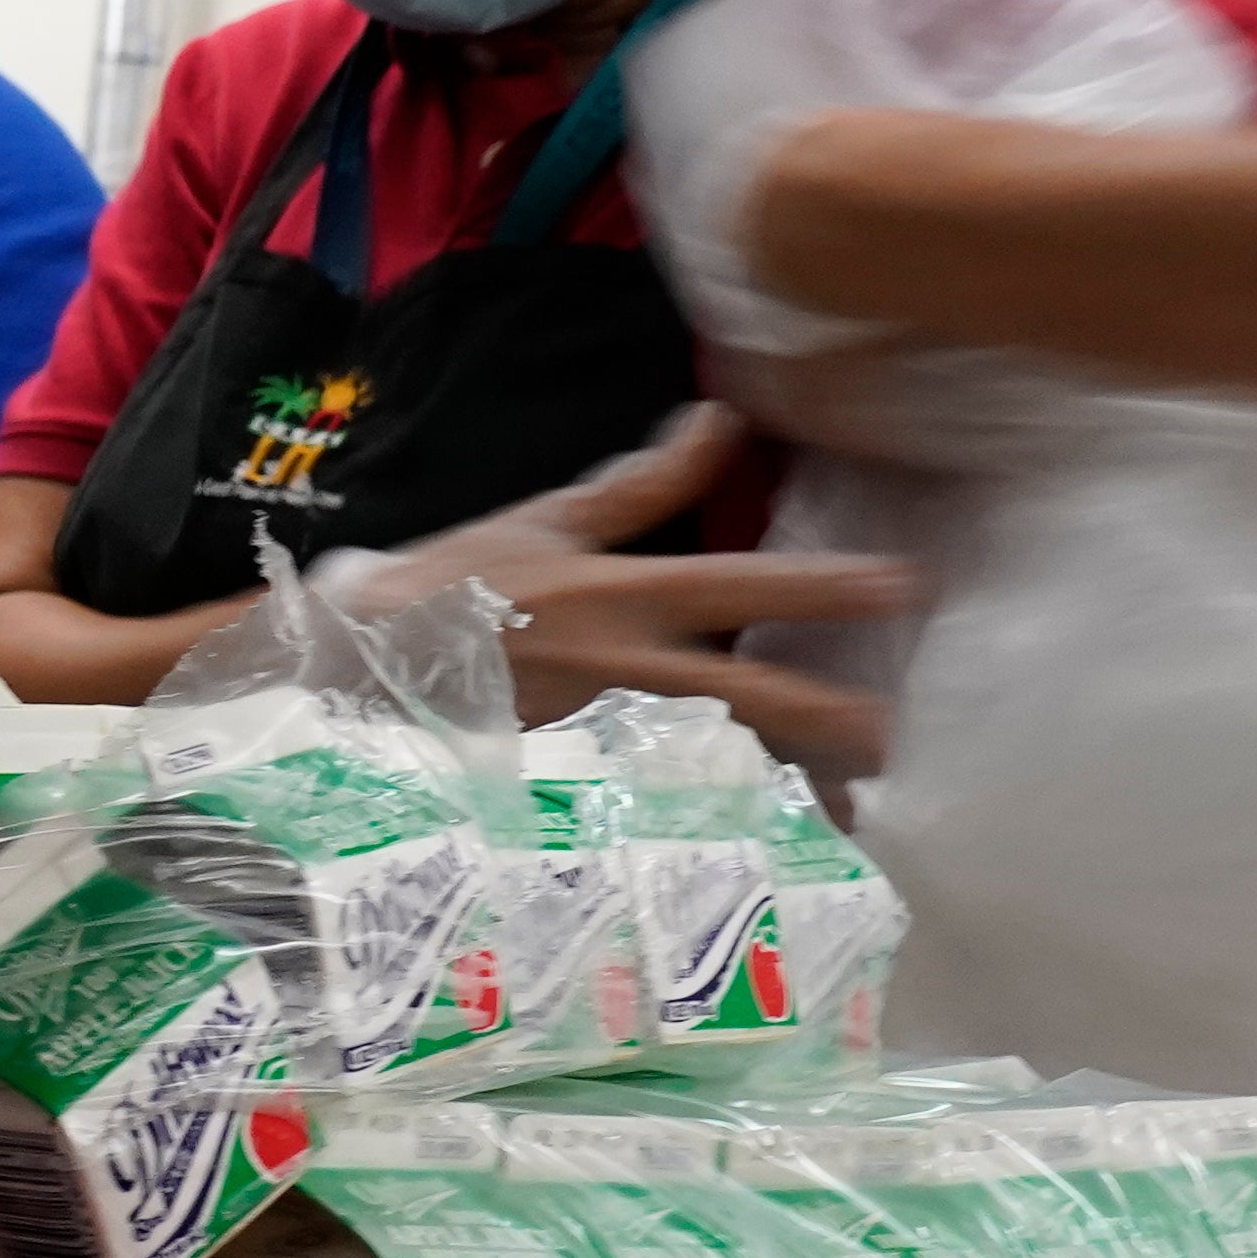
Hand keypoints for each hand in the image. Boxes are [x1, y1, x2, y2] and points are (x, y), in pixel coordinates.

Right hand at [336, 403, 920, 773]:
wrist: (356, 665)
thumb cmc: (450, 584)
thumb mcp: (546, 520)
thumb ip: (644, 482)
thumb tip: (721, 418)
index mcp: (618, 595)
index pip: (738, 587)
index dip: (821, 587)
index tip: (900, 584)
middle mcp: (621, 669)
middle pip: (744, 698)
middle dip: (824, 717)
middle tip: (893, 736)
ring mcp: (599, 735)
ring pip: (711, 760)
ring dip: (782, 782)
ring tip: (846, 805)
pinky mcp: (572, 783)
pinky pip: (658, 799)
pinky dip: (709, 817)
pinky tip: (754, 839)